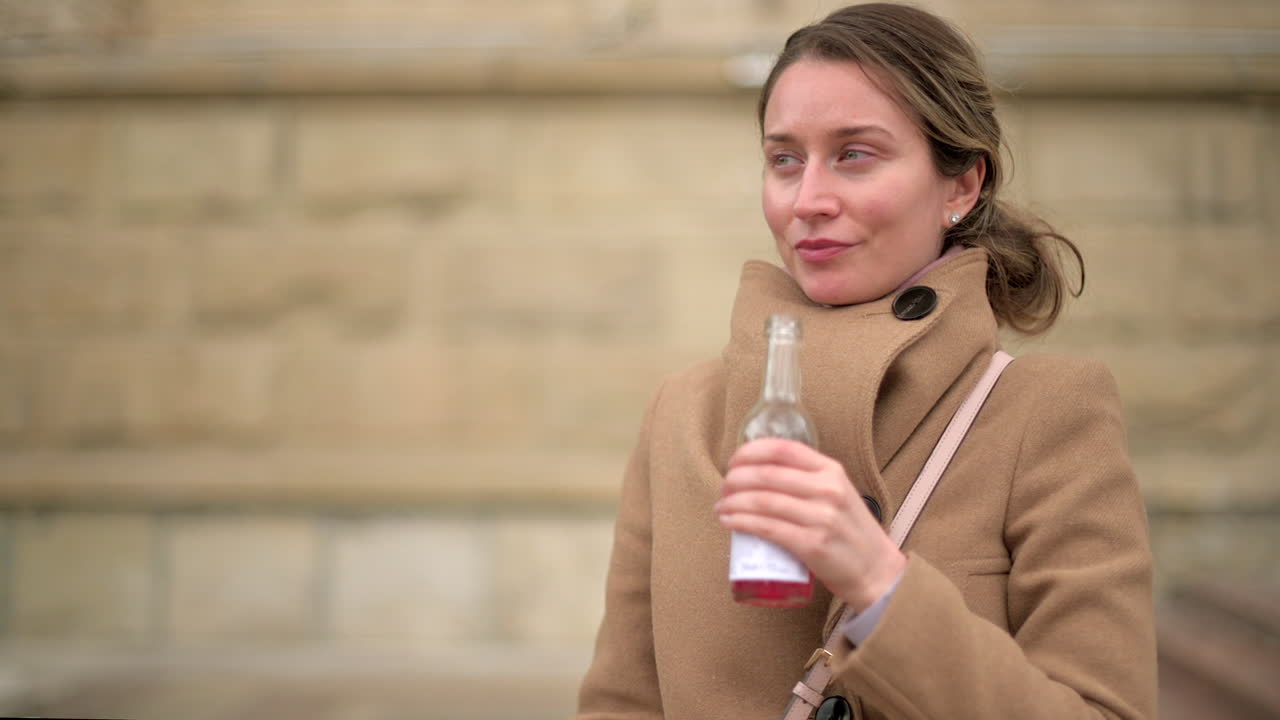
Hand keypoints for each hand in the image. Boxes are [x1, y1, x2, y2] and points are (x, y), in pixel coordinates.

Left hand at [714, 437, 905, 611]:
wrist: (877, 570)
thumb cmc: (850, 531)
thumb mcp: (837, 493)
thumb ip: (808, 479)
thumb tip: (761, 472)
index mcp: (832, 471)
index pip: (783, 449)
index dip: (750, 452)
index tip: (733, 461)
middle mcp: (827, 489)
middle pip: (767, 474)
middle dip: (735, 479)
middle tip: (723, 488)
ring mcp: (821, 517)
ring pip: (763, 501)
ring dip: (733, 502)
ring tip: (721, 506)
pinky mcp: (813, 545)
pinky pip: (767, 528)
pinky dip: (742, 522)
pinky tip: (729, 521)